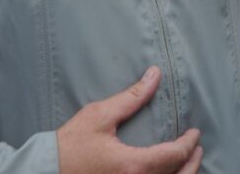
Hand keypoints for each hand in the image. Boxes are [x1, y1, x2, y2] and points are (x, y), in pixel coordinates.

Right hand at [57, 67, 201, 173]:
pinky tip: (164, 173)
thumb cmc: (68, 146)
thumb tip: (154, 76)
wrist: (43, 172)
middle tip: (197, 149)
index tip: (194, 133)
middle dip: (192, 164)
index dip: (188, 144)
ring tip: (187, 163)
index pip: (173, 156)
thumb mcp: (99, 116)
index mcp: (132, 166)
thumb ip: (131, 98)